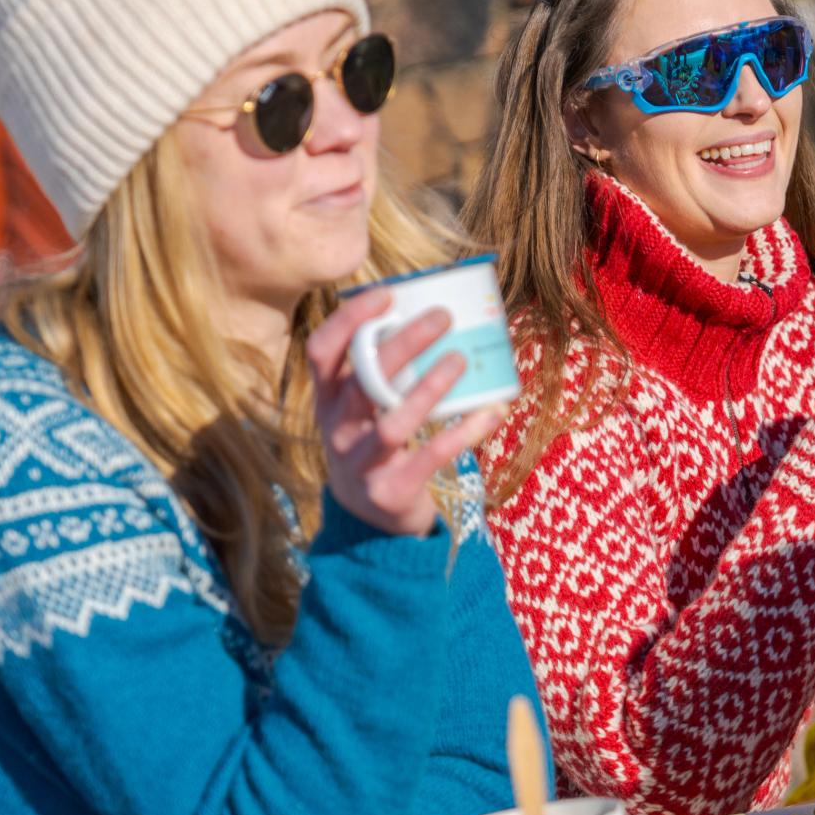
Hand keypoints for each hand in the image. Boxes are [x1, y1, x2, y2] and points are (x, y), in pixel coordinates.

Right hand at [305, 288, 506, 536]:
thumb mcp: (364, 411)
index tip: (387, 293)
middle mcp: (336, 429)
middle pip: (363, 379)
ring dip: (428, 388)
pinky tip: (491, 411)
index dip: (350, 319)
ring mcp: (359, 462)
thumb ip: (384, 373)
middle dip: (403, 343)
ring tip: (460, 360)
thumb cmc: (377, 447)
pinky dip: (463, 432)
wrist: (371, 521)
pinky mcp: (389, 490)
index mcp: (328, 401)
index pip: (322, 351)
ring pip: (391, 422)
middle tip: (443, 317)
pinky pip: (430, 456)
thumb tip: (431, 318)